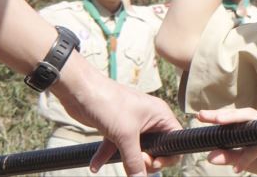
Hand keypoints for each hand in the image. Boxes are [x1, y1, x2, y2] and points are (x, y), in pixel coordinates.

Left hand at [55, 62, 181, 175]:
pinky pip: (118, 147)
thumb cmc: (109, 103)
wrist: (80, 91)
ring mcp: (133, 124)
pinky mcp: (117, 128)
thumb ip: (134, 161)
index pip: (175, 139)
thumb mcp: (125, 135)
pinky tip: (95, 165)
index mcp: (160, 115)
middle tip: (136, 161)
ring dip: (127, 161)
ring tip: (118, 164)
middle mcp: (150, 120)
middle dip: (146, 160)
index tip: (152, 162)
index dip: (168, 155)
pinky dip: (108, 156)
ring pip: (137, 150)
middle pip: (157, 148)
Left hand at [197, 107, 256, 176]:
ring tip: (218, 122)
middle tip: (205, 115)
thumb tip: (209, 156)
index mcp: (252, 127)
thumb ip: (229, 156)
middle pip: (242, 114)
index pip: (233, 119)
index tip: (199, 115)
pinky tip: (237, 168)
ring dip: (234, 121)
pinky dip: (248, 156)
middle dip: (224, 114)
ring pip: (251, 122)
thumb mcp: (245, 161)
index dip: (217, 115)